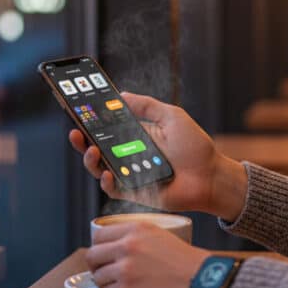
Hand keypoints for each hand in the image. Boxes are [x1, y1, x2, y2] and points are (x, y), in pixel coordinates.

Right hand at [68, 92, 247, 218]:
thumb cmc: (195, 147)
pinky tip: (109, 173)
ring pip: (99, 168)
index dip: (90, 120)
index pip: (105, 128)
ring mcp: (129, 174)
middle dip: (81, 140)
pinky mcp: (134, 192)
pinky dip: (107, 182)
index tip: (78, 110)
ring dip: (90, 159)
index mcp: (135, 136)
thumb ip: (147, 106)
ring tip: (92, 149)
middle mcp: (128, 155)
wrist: (211, 176)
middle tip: (76, 130)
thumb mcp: (171, 116)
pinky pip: (113, 189)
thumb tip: (121, 95)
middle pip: (95, 148)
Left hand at [87, 222, 208, 287]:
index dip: (98, 245)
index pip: (100, 234)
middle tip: (102, 270)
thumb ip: (137, 237)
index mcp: (136, 229)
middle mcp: (127, 246)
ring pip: (98, 276)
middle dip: (96, 264)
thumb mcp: (161, 236)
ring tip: (119, 284)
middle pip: (93, 254)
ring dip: (105, 281)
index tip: (102, 253)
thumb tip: (116, 245)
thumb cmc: (188, 263)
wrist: (203, 283)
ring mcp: (124, 270)